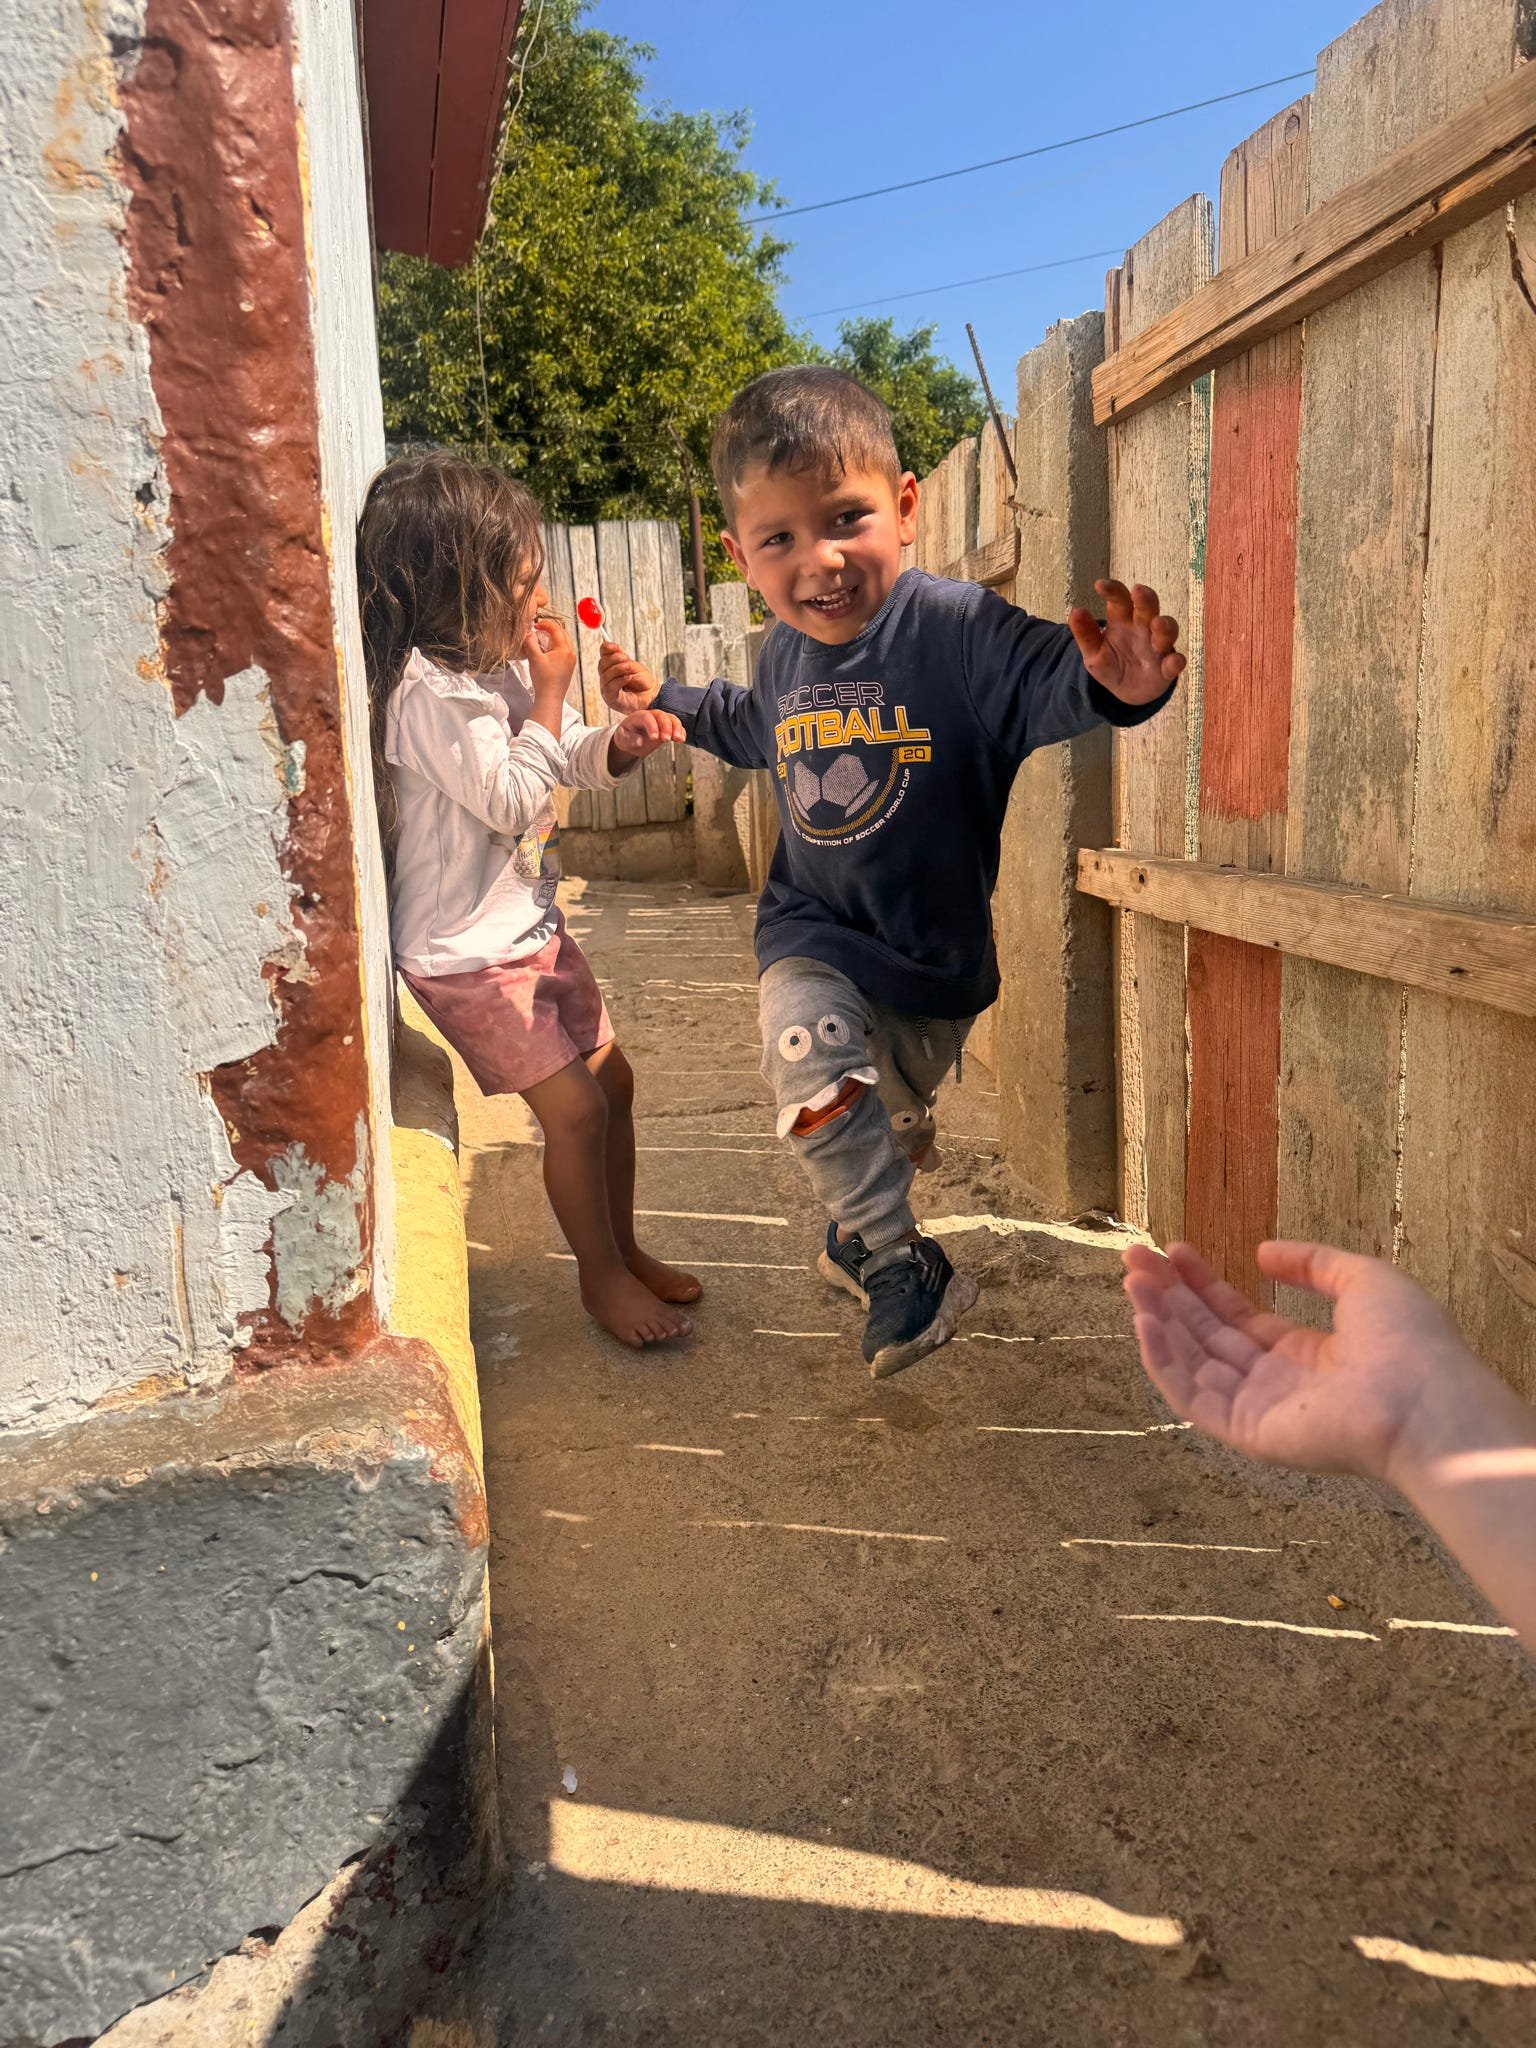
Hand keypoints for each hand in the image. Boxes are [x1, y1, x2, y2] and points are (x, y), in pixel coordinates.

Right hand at [523, 612, 576, 715]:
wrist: (550, 698)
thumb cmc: (544, 681)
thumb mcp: (535, 658)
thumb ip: (530, 642)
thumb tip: (528, 633)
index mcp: (565, 649)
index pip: (556, 629)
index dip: (545, 624)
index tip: (536, 625)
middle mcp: (570, 653)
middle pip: (561, 634)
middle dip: (549, 630)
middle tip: (538, 630)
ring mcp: (570, 661)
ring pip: (562, 643)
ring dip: (551, 639)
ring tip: (540, 641)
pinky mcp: (568, 667)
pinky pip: (562, 651)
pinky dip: (553, 648)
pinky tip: (544, 652)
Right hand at [598, 640, 660, 713]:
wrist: (652, 696)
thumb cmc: (643, 682)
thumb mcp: (633, 666)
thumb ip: (620, 658)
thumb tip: (608, 646)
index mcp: (611, 668)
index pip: (603, 656)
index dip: (607, 649)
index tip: (616, 647)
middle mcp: (606, 679)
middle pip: (602, 664)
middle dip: (614, 659)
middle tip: (626, 659)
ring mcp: (607, 689)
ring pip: (605, 676)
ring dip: (618, 669)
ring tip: (629, 669)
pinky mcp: (611, 699)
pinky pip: (610, 688)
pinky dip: (619, 680)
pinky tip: (628, 677)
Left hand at [608, 707, 685, 770]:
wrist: (631, 740)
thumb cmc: (626, 738)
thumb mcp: (622, 739)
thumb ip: (630, 739)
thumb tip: (640, 741)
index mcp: (638, 717)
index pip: (647, 717)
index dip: (652, 726)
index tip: (654, 738)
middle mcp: (651, 716)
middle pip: (661, 715)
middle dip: (666, 726)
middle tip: (666, 739)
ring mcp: (660, 721)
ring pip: (671, 718)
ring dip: (677, 728)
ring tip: (678, 739)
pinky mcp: (667, 727)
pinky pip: (676, 726)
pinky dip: (681, 731)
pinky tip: (681, 740)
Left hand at [1069, 580, 1184, 705]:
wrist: (1125, 692)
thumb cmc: (1111, 664)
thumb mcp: (1093, 653)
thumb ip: (1085, 635)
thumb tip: (1075, 611)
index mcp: (1122, 620)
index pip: (1120, 600)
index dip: (1113, 590)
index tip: (1099, 586)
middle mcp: (1143, 628)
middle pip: (1148, 608)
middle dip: (1145, 598)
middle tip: (1138, 591)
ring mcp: (1157, 647)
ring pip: (1167, 630)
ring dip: (1164, 626)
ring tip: (1157, 624)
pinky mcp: (1166, 668)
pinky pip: (1174, 663)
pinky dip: (1175, 661)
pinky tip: (1173, 661)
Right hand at [1121, 1239, 1478, 1485]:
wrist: (1425, 1399)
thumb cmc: (1410, 1342)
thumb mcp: (1362, 1280)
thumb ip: (1311, 1263)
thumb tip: (1261, 1253)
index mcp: (1303, 1353)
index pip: (1236, 1316)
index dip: (1202, 1283)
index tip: (1174, 1250)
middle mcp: (1275, 1382)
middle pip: (1206, 1335)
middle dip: (1168, 1295)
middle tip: (1134, 1258)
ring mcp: (1258, 1409)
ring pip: (1192, 1362)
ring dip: (1158, 1321)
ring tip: (1132, 1281)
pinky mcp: (1247, 1432)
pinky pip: (1192, 1398)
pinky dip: (1163, 1362)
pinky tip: (1145, 1322)